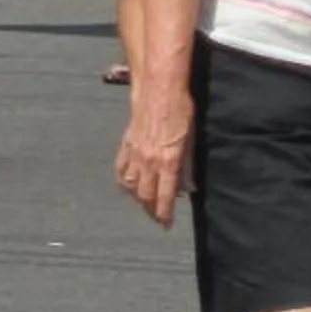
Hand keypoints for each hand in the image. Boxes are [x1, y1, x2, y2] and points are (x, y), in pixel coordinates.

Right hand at [116, 84, 193, 227]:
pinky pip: (120, 168)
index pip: (163, 198)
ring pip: (130, 186)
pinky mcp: (126, 143)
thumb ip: (187, 165)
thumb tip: (187, 186)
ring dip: (137, 198)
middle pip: (145, 196)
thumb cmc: (180, 108)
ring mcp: (135, 152)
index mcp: (167, 162)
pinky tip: (127, 184)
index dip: (164, 215)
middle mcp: (149, 161)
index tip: (166, 224)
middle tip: (156, 216)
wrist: (159, 87)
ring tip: (144, 203)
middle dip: (150, 210)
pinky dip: (123, 180)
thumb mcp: (190, 138)